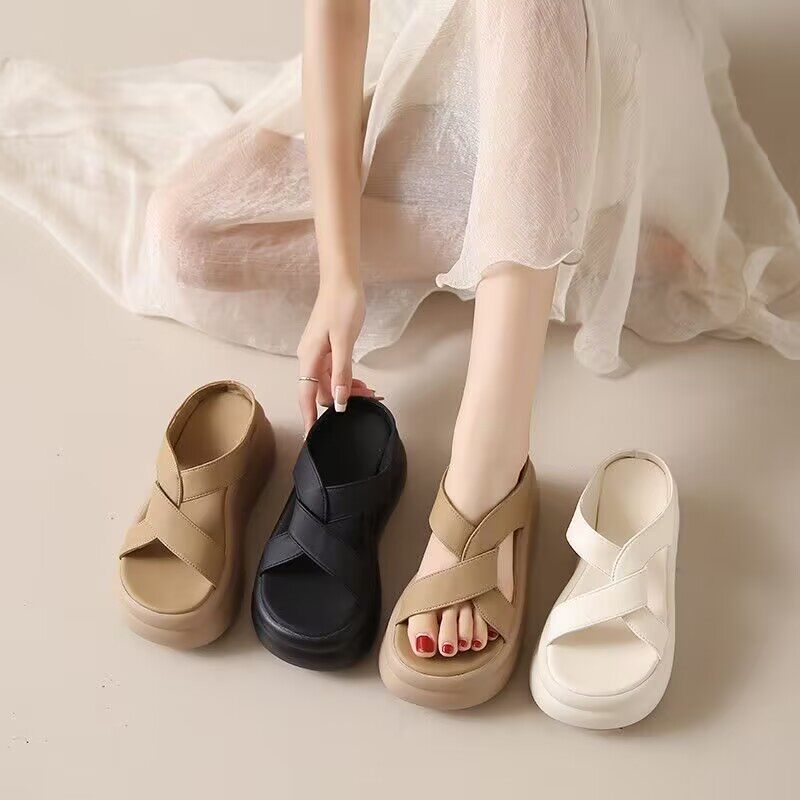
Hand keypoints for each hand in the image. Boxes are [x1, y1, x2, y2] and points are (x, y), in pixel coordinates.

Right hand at [296, 276, 375, 433]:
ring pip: (330, 382)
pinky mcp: (327, 348)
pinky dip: (347, 379)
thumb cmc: (342, 306)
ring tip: (370, 391)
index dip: (309, 418)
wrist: (342, 280)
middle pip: (321, 391)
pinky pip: (335, 372)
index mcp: (309, 358)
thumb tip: (340, 402)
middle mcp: (309, 358)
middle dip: (341, 402)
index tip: (312, 438)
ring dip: (348, 390)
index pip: (306, 396)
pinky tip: (361, 381)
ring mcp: (318, 353)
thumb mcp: (344, 341)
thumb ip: (342, 372)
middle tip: (368, 401)